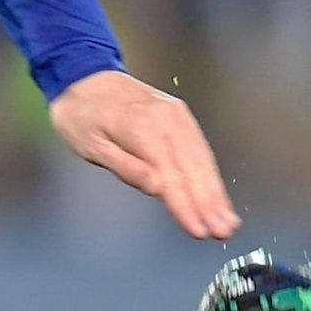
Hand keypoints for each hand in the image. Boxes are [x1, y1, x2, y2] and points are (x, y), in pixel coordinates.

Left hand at [48, 68, 239, 240]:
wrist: (84, 78)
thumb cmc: (82, 116)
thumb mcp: (91, 145)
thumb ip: (125, 167)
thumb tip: (156, 187)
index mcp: (141, 127)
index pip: (170, 175)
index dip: (186, 206)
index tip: (198, 230)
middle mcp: (165, 118)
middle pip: (192, 168)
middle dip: (209, 204)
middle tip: (222, 232)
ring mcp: (176, 114)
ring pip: (202, 159)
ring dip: (216, 192)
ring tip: (227, 221)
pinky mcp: (180, 115)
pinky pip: (199, 148)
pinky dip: (211, 173)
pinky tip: (217, 194)